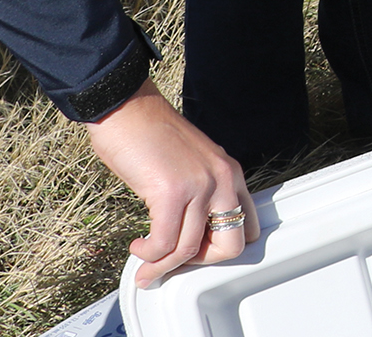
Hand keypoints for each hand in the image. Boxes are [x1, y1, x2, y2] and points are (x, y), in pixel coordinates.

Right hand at [86, 81, 256, 287]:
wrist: (125, 106)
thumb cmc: (148, 134)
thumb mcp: (190, 164)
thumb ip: (199, 193)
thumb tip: (188, 233)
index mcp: (230, 172)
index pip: (247, 226)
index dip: (221, 247)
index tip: (197, 254)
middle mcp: (222, 178)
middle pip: (231, 245)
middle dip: (201, 263)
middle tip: (176, 262)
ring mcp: (199, 185)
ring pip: (191, 249)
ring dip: (164, 265)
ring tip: (146, 263)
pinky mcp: (171, 192)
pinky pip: (165, 243)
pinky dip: (149, 255)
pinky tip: (139, 247)